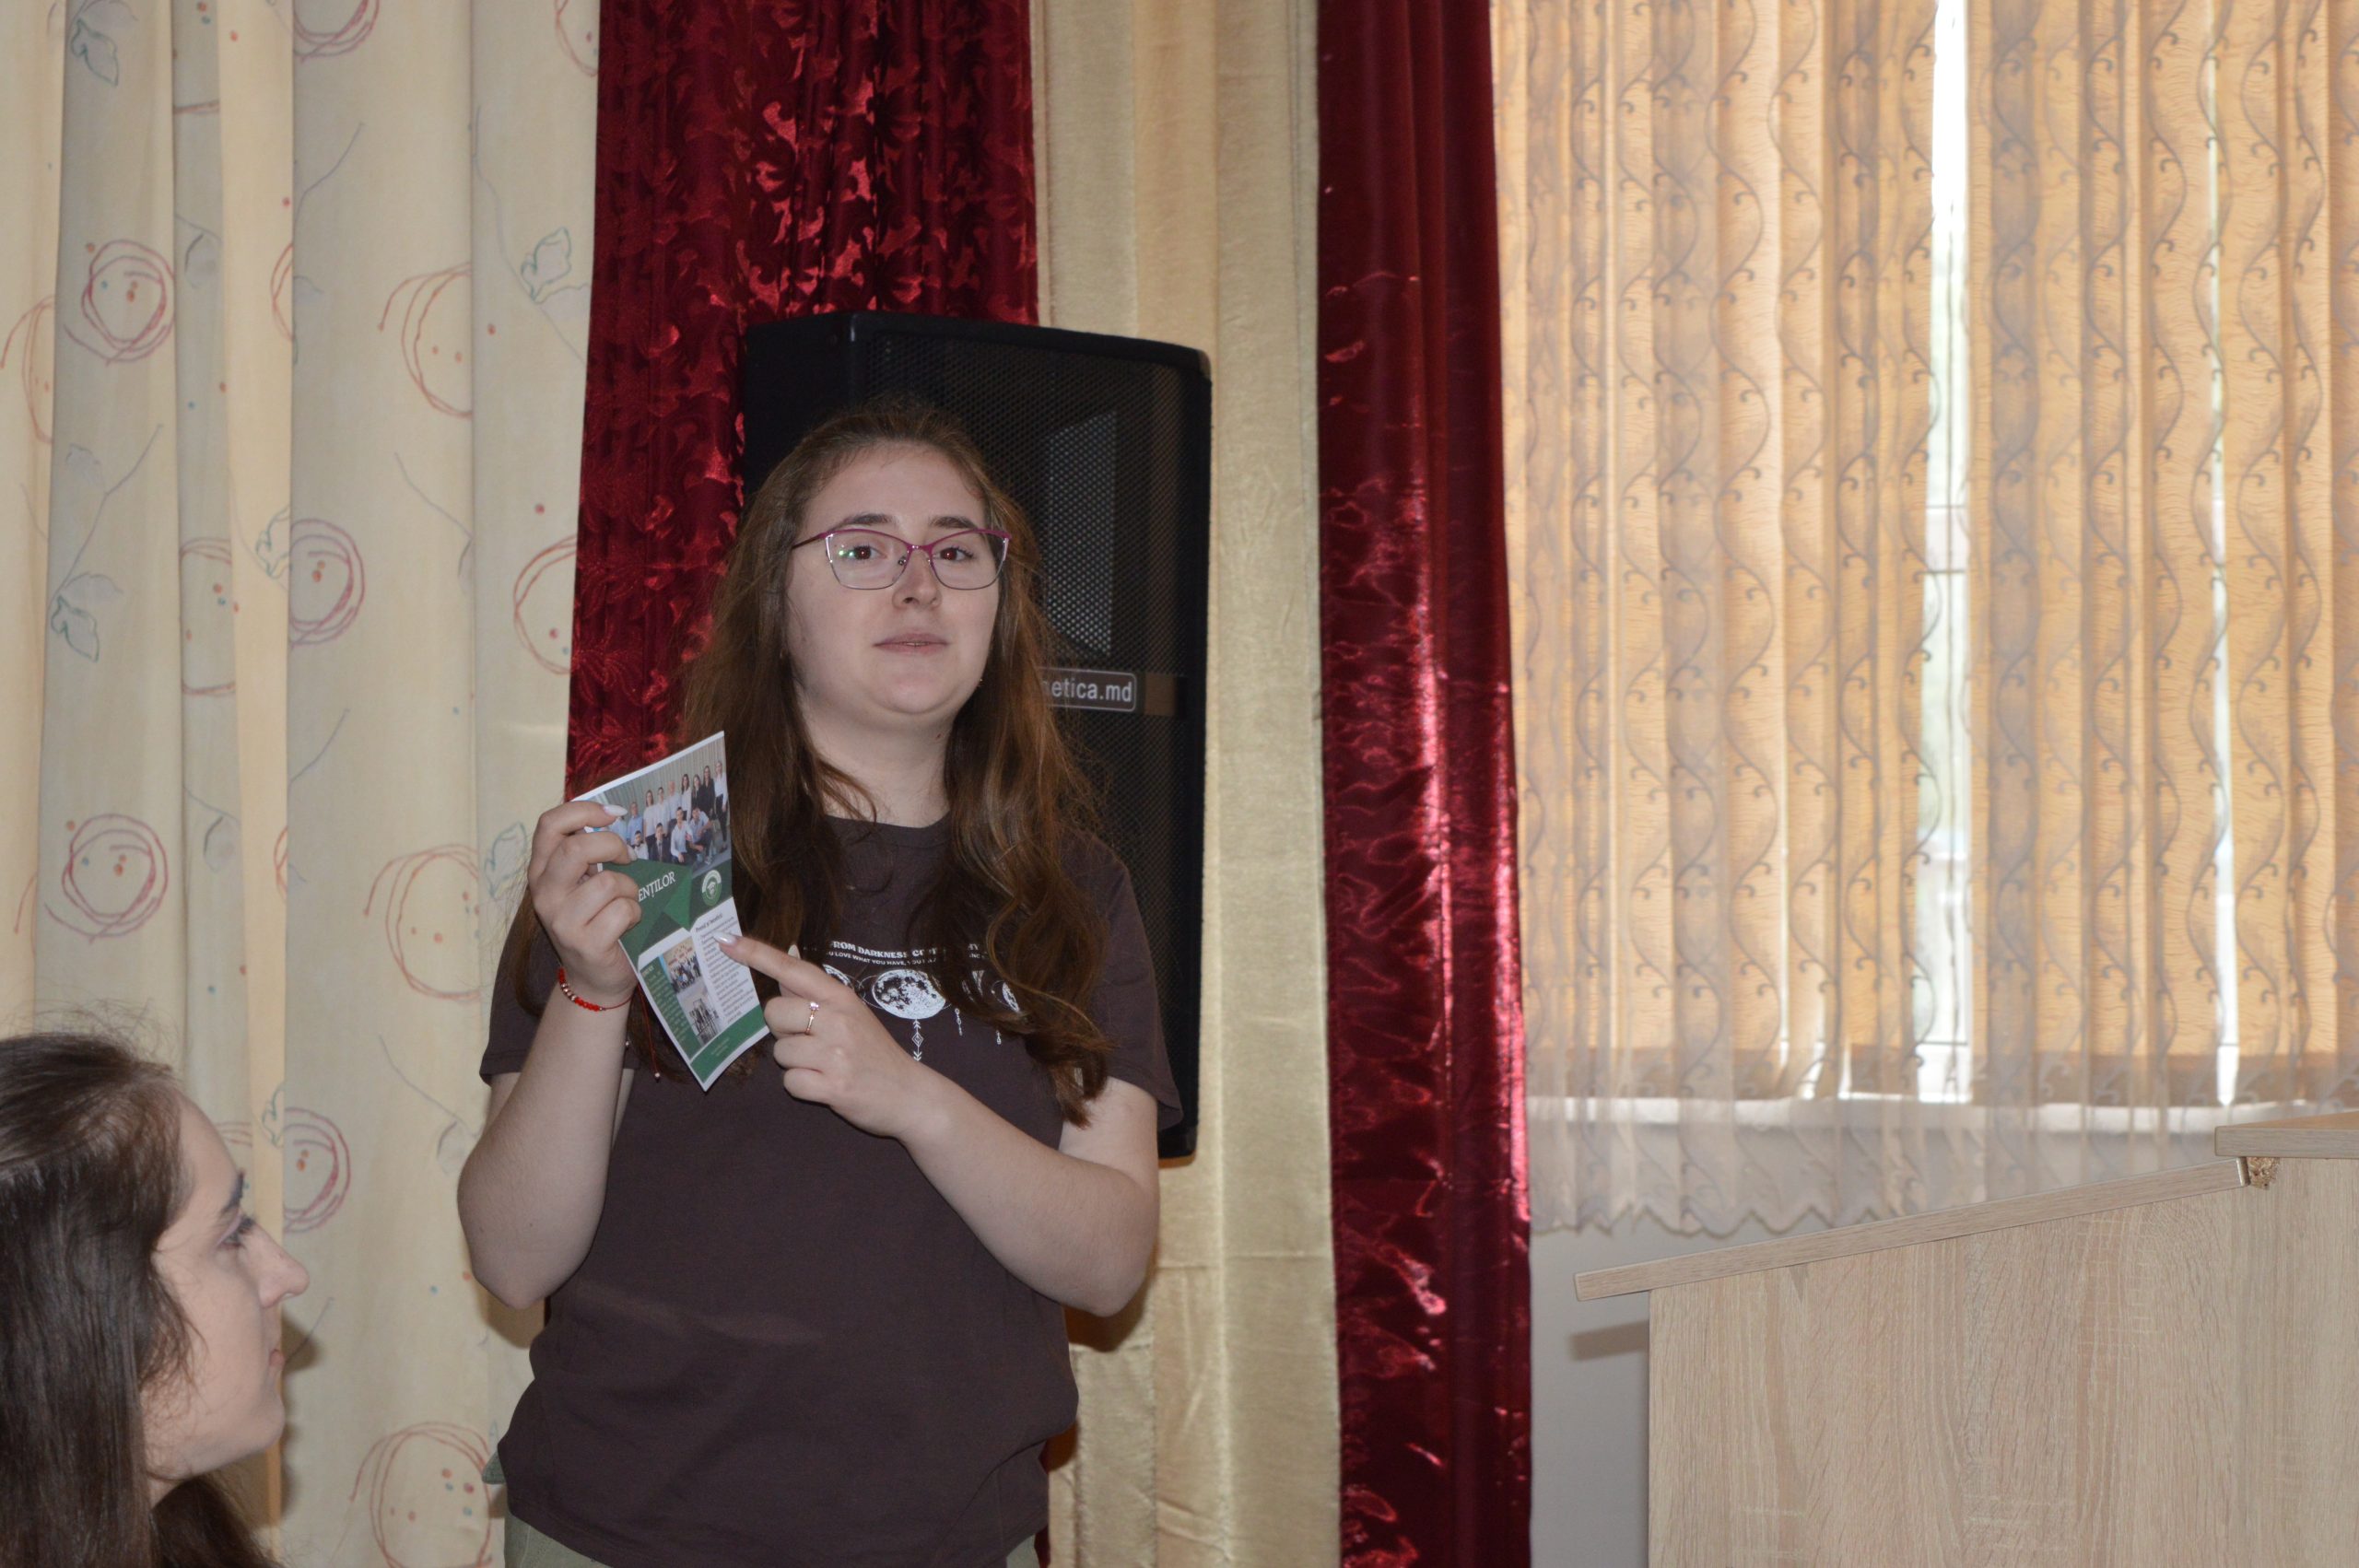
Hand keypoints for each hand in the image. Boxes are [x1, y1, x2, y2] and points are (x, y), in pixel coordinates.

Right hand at [525, 801, 639, 1006]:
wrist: (595, 978)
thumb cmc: (596, 921)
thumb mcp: (584, 883)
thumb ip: (590, 854)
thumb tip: (614, 816)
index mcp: (541, 871)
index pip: (549, 825)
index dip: (582, 810)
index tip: (612, 814)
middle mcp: (544, 894)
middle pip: (575, 849)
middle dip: (611, 846)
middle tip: (627, 857)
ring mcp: (562, 921)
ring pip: (608, 882)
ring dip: (629, 890)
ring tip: (625, 904)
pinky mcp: (585, 943)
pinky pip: (623, 910)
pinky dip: (635, 914)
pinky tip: (627, 926)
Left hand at [722, 934, 940, 1142]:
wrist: (908, 1095)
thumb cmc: (873, 1052)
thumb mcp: (851, 1013)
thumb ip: (813, 990)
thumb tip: (786, 953)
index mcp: (841, 998)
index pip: (792, 969)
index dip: (756, 954)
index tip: (725, 941)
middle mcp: (838, 1020)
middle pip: (774, 1013)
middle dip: (782, 1031)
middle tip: (809, 1041)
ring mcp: (836, 1054)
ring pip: (780, 1053)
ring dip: (794, 1063)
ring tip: (822, 1066)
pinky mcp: (834, 1087)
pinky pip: (790, 1083)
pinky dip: (801, 1086)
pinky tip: (823, 1085)